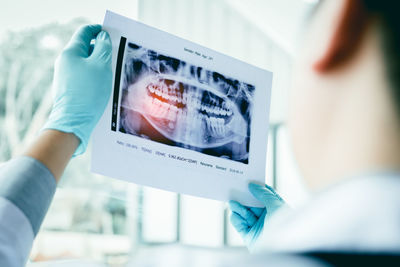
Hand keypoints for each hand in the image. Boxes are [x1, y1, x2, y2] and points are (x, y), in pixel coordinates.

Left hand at [43, 24, 111, 155]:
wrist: (74, 122)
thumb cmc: (88, 93)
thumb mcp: (101, 65)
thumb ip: (103, 48)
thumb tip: (103, 38)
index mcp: (71, 53)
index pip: (85, 32)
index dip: (98, 30)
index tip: (110, 33)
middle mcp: (65, 63)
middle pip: (85, 49)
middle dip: (101, 50)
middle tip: (116, 55)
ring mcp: (66, 77)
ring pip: (86, 65)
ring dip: (99, 66)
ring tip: (113, 73)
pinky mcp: (69, 90)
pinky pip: (84, 78)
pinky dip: (95, 78)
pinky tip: (105, 86)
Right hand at [229, 183, 284, 249]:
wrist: (281, 250)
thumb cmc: (284, 228)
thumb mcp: (276, 206)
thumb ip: (264, 194)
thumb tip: (253, 185)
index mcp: (277, 209)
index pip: (266, 195)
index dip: (257, 187)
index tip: (248, 180)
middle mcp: (267, 218)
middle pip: (252, 203)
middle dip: (244, 197)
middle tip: (235, 188)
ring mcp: (258, 227)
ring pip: (244, 213)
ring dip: (238, 207)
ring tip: (232, 202)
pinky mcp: (249, 236)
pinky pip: (239, 224)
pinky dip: (236, 218)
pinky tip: (234, 213)